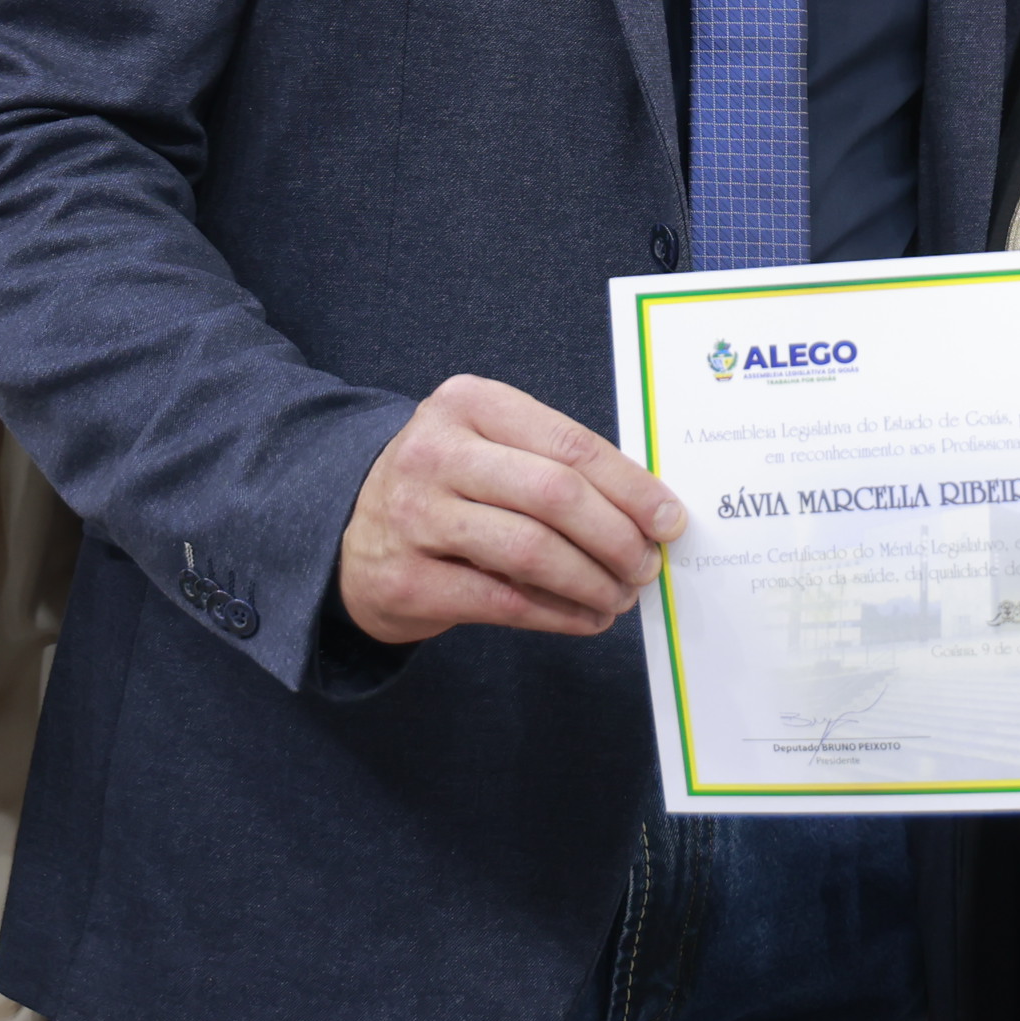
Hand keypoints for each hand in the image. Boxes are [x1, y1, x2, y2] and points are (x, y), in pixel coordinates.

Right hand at [336, 373, 686, 644]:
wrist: (349, 527)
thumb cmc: (448, 483)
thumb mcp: (488, 443)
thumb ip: (555, 462)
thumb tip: (648, 510)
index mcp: (468, 403)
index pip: (569, 444)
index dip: (631, 486)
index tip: (670, 518)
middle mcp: (436, 453)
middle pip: (555, 496)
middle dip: (618, 537)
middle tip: (647, 565)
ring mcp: (416, 517)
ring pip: (532, 551)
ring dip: (593, 581)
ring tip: (621, 595)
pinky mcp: (408, 581)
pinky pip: (504, 600)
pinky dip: (559, 614)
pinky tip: (586, 617)